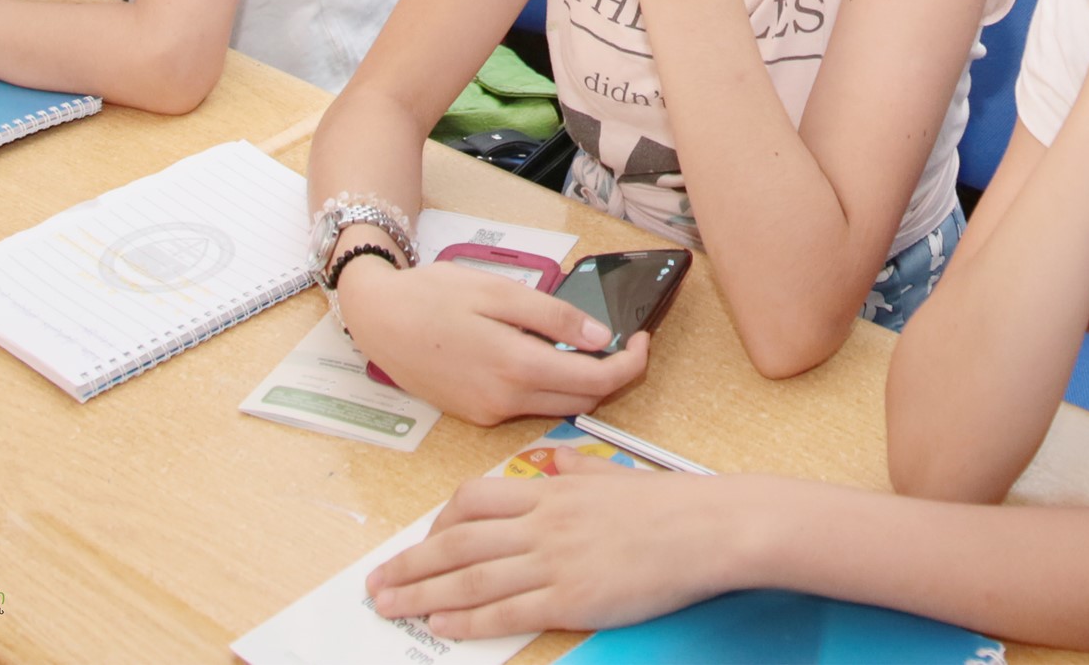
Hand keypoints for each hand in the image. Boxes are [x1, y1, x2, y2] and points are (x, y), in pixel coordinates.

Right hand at [338, 260, 650, 425]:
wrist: (376, 317)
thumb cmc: (432, 295)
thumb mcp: (500, 290)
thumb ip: (554, 317)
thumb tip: (602, 339)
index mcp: (516, 367)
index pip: (597, 382)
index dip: (630, 365)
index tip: (642, 341)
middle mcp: (504, 401)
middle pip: (583, 401)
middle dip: (612, 376)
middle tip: (623, 342)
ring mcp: (488, 413)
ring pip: (556, 406)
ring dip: (580, 383)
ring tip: (584, 345)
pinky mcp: (474, 414)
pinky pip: (527, 406)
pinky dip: (547, 387)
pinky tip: (542, 357)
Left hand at [366, 452, 739, 637]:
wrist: (711, 528)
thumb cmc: (673, 503)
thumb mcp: (616, 473)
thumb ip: (578, 469)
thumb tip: (556, 460)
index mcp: (554, 490)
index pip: (475, 499)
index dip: (439, 522)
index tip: (421, 540)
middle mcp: (544, 523)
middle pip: (458, 541)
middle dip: (410, 564)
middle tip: (377, 583)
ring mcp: (555, 561)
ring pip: (470, 578)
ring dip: (422, 595)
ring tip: (390, 608)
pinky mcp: (573, 599)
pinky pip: (506, 611)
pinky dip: (468, 621)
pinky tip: (442, 627)